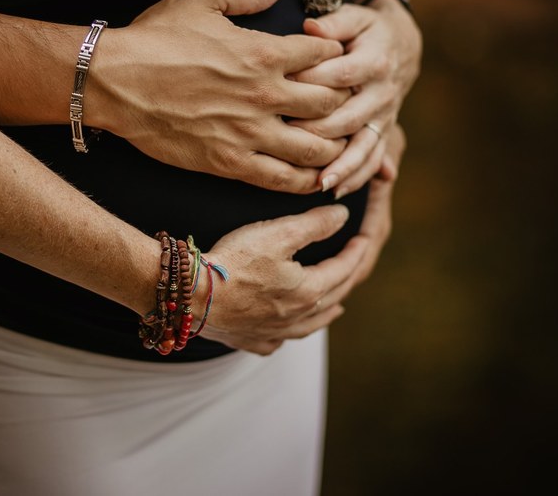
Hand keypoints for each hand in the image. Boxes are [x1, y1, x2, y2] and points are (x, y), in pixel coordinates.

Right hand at [91, 0, 351, 193]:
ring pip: (315, 149)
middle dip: (342, 103)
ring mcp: (249, 133)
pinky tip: (315, 180)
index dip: (335, 57)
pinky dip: (305, 182)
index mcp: (264, 53)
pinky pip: (280, 179)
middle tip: (342, 106)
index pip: (326, 57)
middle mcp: (266, 96)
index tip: (333, 61)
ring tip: (338, 146)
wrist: (114, 82)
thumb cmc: (153, 37)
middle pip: (331, 105)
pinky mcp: (229, 163)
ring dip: (333, 147)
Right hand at [195, 125, 405, 355]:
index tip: (365, 238)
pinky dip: (290, 332)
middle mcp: (296, 317)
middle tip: (355, 264)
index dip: (357, 251)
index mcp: (308, 291)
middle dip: (347, 278)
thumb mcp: (278, 233)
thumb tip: (342, 217)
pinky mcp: (250, 340)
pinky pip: (279, 340)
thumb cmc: (234, 261)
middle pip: (332, 297)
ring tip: (336, 306)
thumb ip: (314, 223)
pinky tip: (287, 330)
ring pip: (311, 325)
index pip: (344, 269)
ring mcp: (273, 332)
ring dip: (327, 312)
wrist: (192, 296)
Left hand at [288, 0, 420, 196]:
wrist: (401, 48)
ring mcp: (384, 118)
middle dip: (321, 130)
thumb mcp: (353, 18)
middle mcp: (382, 94)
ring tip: (320, 183)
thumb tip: (311, 28)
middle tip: (287, 139)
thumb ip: (333, 23)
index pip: (341, 75)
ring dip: (343, 167)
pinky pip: (372, 160)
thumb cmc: (365, 31)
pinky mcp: (382, 133)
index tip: (282, 87)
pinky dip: (355, 177)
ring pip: (364, 146)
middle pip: (351, 117)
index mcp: (374, 62)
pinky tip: (333, 191)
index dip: (313, 81)